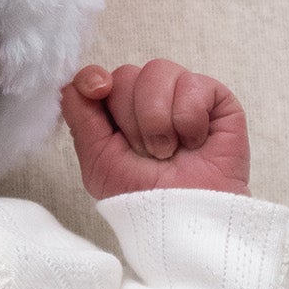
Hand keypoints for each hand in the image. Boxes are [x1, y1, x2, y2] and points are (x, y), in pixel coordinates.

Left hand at [59, 59, 250, 197]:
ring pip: (158, 71)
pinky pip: (193, 84)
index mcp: (116, 112)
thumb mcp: (97, 159)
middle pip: (126, 74)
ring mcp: (183, 95)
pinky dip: (189, 120)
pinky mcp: (216, 99)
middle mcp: (148, 98)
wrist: (182, 217)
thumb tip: (72, 82)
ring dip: (157, 119)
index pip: (98, 76)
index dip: (93, 78)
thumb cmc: (141, 196)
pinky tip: (195, 142)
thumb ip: (81, 117)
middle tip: (146, 152)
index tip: (97, 91)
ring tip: (168, 150)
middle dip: (130, 118)